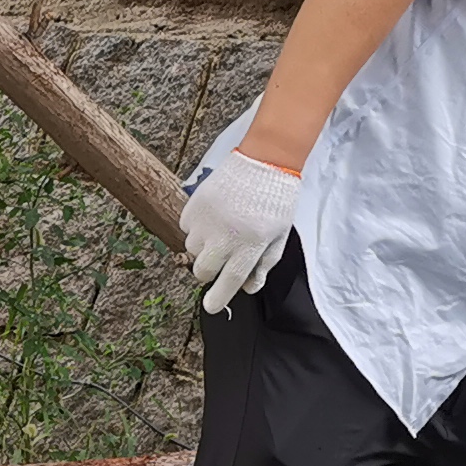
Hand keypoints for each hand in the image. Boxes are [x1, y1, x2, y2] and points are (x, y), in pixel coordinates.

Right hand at [180, 151, 298, 312]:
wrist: (264, 159)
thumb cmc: (275, 200)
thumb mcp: (279, 235)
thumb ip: (264, 264)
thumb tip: (249, 288)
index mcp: (250, 244)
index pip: (230, 281)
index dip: (219, 298)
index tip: (211, 306)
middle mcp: (225, 235)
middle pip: (203, 271)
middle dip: (210, 271)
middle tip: (221, 258)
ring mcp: (207, 220)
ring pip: (192, 250)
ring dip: (203, 247)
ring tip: (221, 229)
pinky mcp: (194, 205)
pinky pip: (186, 228)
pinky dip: (196, 227)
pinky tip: (214, 215)